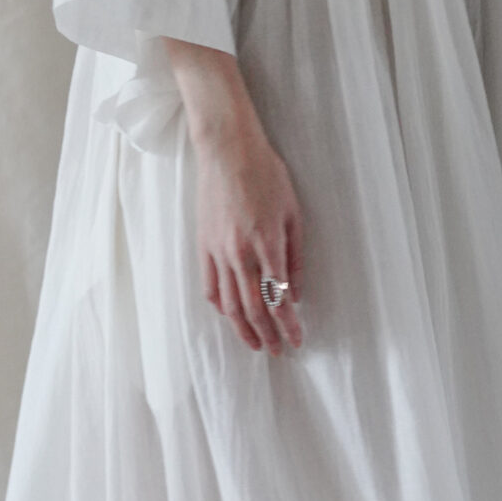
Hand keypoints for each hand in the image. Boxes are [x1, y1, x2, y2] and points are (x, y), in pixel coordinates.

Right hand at [157, 38, 304, 354]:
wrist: (227, 149)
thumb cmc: (266, 174)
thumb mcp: (293, 212)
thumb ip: (295, 256)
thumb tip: (295, 292)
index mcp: (267, 244)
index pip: (278, 298)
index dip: (288, 324)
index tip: (298, 340)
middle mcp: (240, 253)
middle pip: (252, 309)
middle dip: (267, 335)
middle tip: (279, 352)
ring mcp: (217, 251)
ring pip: (228, 303)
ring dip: (243, 329)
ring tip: (255, 344)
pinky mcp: (203, 244)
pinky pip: (209, 285)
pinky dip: (220, 305)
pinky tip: (229, 315)